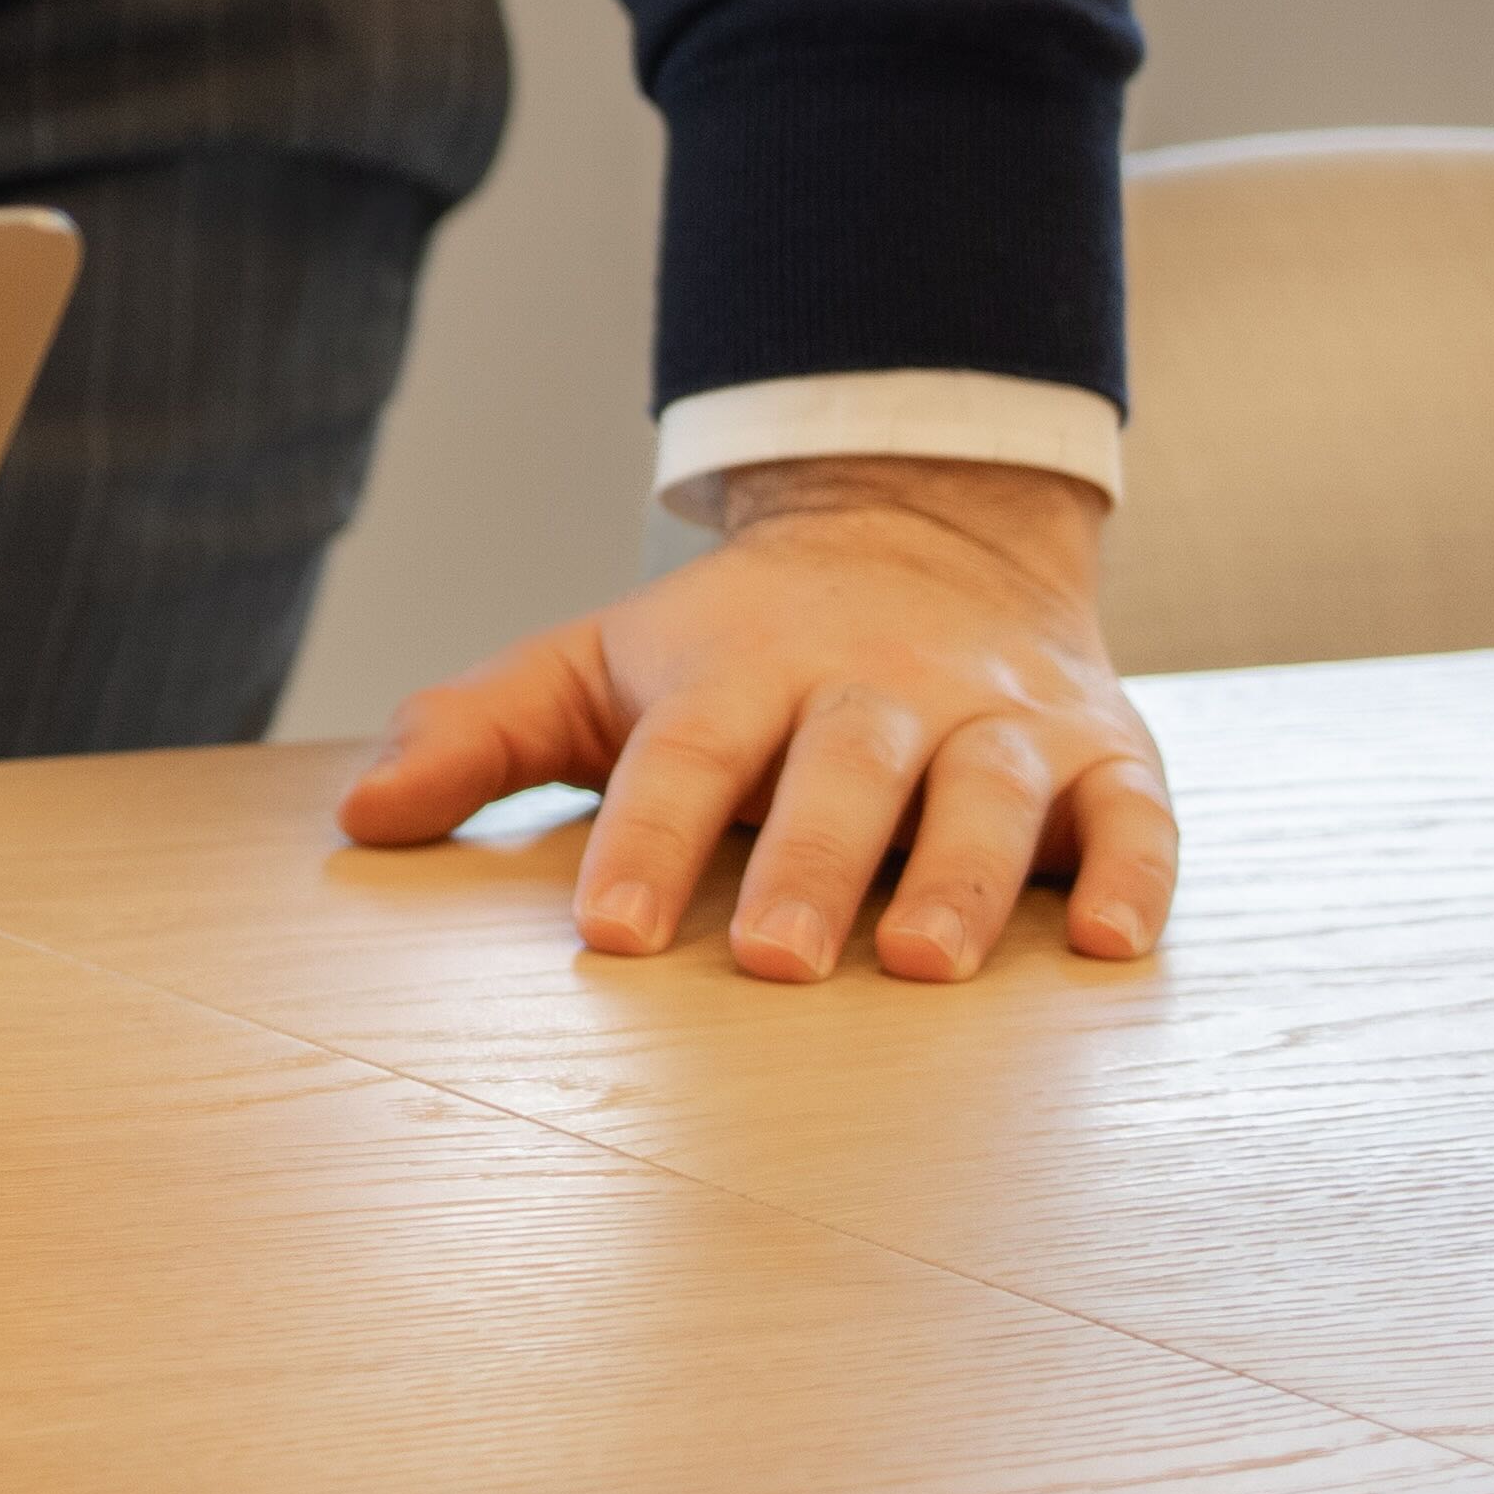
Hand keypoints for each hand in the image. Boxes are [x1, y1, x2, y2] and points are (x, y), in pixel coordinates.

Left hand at [329, 456, 1176, 982]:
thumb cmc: (742, 642)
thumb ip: (478, 732)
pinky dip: (1136, 876)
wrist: (927, 530)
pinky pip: (1132, 816)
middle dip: (813, 864)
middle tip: (777, 960)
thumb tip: (356, 817)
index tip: (608, 940)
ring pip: (985, 793)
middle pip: (843, 770)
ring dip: (961, 877)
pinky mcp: (1105, 754)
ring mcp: (998, 721)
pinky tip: (1115, 948)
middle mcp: (877, 688)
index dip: (645, 843)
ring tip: (927, 963)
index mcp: (745, 669)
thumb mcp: (600, 663)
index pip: (684, 757)